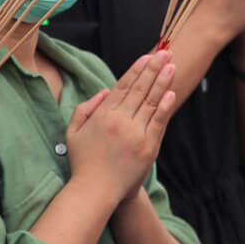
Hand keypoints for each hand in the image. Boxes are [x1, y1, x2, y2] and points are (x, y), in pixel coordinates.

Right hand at [65, 51, 177, 209]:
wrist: (96, 190)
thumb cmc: (83, 162)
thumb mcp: (73, 132)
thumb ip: (84, 109)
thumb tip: (104, 91)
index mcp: (102, 115)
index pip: (122, 86)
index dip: (136, 70)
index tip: (147, 57)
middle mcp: (119, 121)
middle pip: (139, 89)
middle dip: (153, 69)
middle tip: (164, 53)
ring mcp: (135, 133)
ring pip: (151, 102)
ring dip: (162, 82)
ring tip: (171, 66)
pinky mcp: (148, 146)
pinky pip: (158, 121)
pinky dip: (165, 106)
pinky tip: (171, 93)